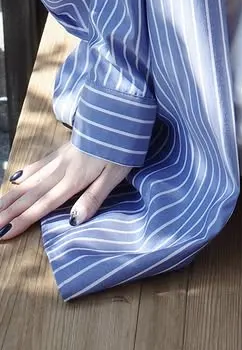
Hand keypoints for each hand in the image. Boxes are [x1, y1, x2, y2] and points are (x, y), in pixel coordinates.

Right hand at [0, 141, 130, 240]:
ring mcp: (60, 159)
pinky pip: (39, 164)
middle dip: (8, 212)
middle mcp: (61, 170)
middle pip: (30, 195)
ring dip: (11, 196)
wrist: (119, 117)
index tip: (3, 233)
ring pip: (30, 181)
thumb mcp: (114, 175)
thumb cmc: (121, 148)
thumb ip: (94, 197)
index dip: (23, 220)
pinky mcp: (63, 150)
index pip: (43, 205)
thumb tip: (74, 222)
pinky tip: (15, 179)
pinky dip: (26, 172)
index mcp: (73, 180)